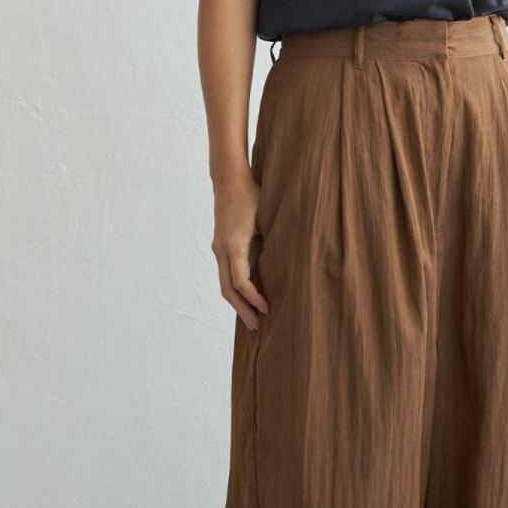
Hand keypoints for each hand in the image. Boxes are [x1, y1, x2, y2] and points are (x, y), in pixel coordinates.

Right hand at [211, 172, 269, 331]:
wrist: (229, 180)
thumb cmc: (252, 196)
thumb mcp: (266, 218)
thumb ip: (273, 241)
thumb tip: (289, 266)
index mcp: (233, 245)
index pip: (241, 282)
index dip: (254, 299)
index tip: (268, 309)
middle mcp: (222, 250)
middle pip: (228, 290)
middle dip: (242, 309)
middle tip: (256, 327)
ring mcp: (218, 249)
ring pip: (224, 284)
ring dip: (237, 303)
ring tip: (251, 318)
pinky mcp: (220, 247)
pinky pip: (225, 275)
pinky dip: (235, 290)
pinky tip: (246, 298)